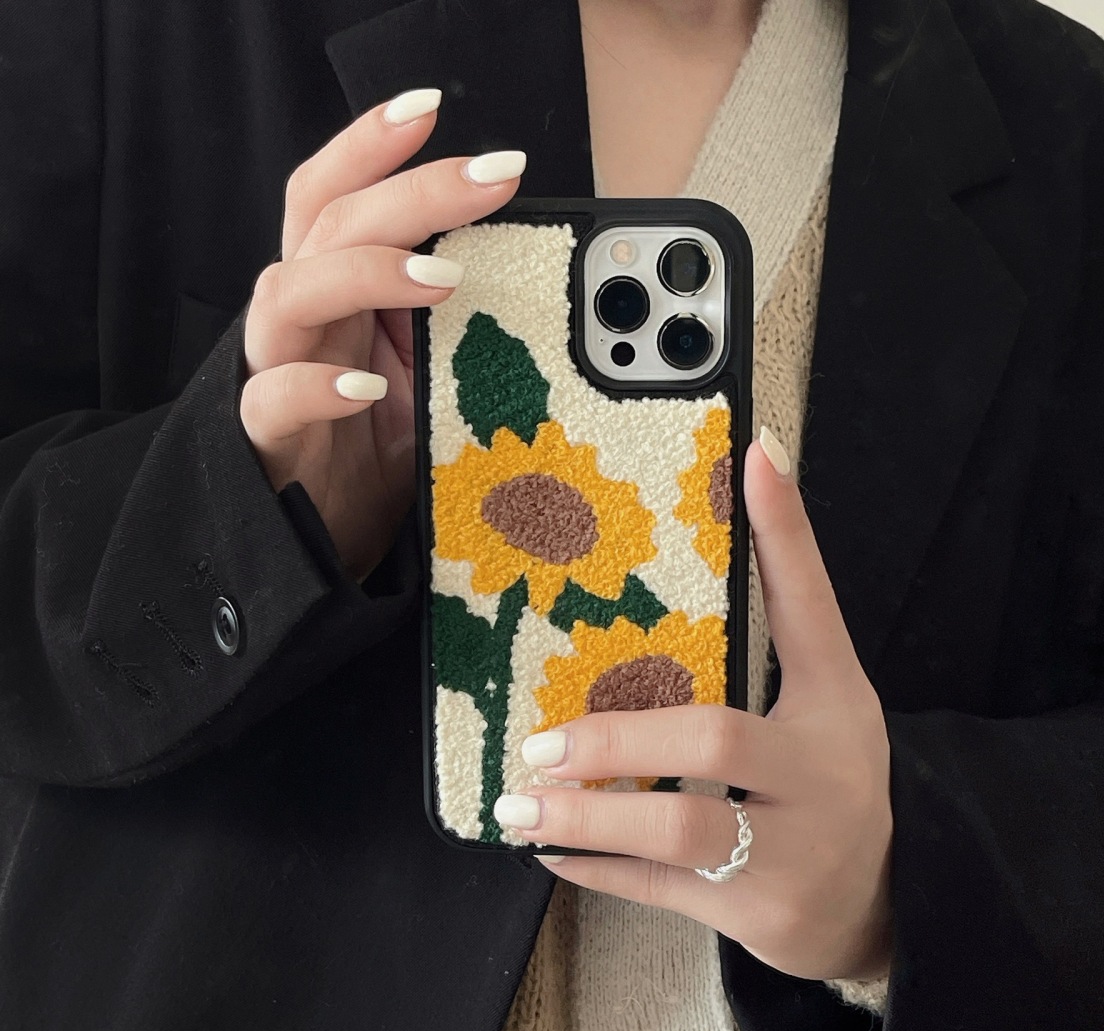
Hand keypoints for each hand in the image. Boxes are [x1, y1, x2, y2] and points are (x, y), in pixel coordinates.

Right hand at [240, 89, 526, 581]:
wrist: (321, 538)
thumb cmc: (374, 451)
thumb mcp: (426, 378)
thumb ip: (449, 323)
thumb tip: (525, 274)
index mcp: (338, 295)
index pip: (338, 198)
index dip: (371, 146)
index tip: (433, 108)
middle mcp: (302, 319)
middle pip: (329, 224)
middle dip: (410, 191)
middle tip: (491, 177)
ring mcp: (277, 371)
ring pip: (290, 292)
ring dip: (367, 274)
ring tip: (442, 280)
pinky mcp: (266, 437)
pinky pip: (274, 397)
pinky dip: (318, 385)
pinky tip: (366, 387)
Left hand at [494, 431, 894, 982]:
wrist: (881, 903)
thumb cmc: (830, 780)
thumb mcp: (823, 698)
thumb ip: (785, 608)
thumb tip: (758, 472)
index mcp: (836, 708)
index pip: (811, 609)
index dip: (785, 536)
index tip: (752, 455)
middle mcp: (821, 777)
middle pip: (715, 739)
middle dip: (617, 737)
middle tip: (541, 740)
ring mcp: (791, 854)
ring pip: (679, 827)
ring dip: (590, 813)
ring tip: (521, 803)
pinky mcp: (757, 914)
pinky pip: (663, 890)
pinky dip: (600, 870)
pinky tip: (550, 853)